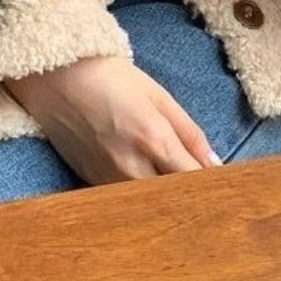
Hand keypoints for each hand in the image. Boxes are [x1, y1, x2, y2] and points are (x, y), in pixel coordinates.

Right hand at [3, 55, 221, 184]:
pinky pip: (123, 200)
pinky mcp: (89, 182)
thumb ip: (190, 133)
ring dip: (164, 200)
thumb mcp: (159, 97)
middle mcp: (131, 166)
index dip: (211, 187)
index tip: (223, 189)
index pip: (194, 179)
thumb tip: (215, 164)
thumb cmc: (111, 78)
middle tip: (200, 192)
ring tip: (171, 186)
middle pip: (172, 200)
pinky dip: (138, 196)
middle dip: (189, 198)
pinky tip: (142, 183)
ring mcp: (107, 178)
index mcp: (154, 139)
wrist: (57, 75)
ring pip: (148, 204)